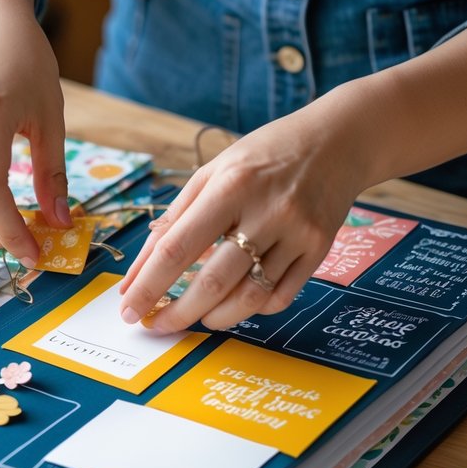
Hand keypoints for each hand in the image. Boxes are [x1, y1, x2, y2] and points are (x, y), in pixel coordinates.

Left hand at [118, 111, 363, 333]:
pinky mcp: (319, 250)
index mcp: (231, 186)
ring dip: (213, 318)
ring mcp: (297, 234)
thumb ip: (175, 218)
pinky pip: (279, 297)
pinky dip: (252, 309)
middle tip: (155, 325)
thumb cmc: (264, 156)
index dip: (149, 283)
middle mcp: (267, 211)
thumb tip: (140, 270)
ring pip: (249, 298)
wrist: (337, 142)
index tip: (128, 307)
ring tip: (195, 318)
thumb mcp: (213, 171)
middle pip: (214, 282)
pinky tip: (236, 303)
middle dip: (177, 312)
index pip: (178, 246)